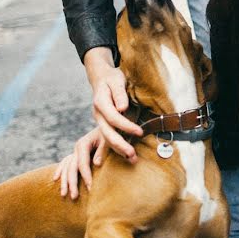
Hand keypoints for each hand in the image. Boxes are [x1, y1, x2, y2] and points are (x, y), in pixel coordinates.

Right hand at [53, 127, 106, 198]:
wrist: (110, 125)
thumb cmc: (112, 134)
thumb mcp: (109, 140)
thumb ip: (103, 150)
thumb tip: (96, 164)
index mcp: (84, 143)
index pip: (82, 163)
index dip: (86, 176)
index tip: (90, 188)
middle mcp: (77, 147)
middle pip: (72, 167)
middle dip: (72, 183)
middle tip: (74, 197)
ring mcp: (75, 151)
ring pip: (67, 167)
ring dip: (64, 181)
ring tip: (63, 195)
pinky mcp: (76, 153)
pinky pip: (65, 163)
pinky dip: (60, 171)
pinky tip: (55, 179)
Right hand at [83, 46, 142, 160]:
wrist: (102, 78)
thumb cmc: (112, 77)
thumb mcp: (117, 80)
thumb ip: (119, 94)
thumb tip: (122, 108)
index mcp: (100, 102)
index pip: (113, 117)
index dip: (126, 126)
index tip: (140, 132)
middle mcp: (98, 114)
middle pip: (107, 132)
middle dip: (120, 144)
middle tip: (133, 155)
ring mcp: (99, 120)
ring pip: (106, 138)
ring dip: (118, 150)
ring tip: (132, 159)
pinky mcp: (104, 124)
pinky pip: (108, 138)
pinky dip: (117, 148)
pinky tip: (126, 156)